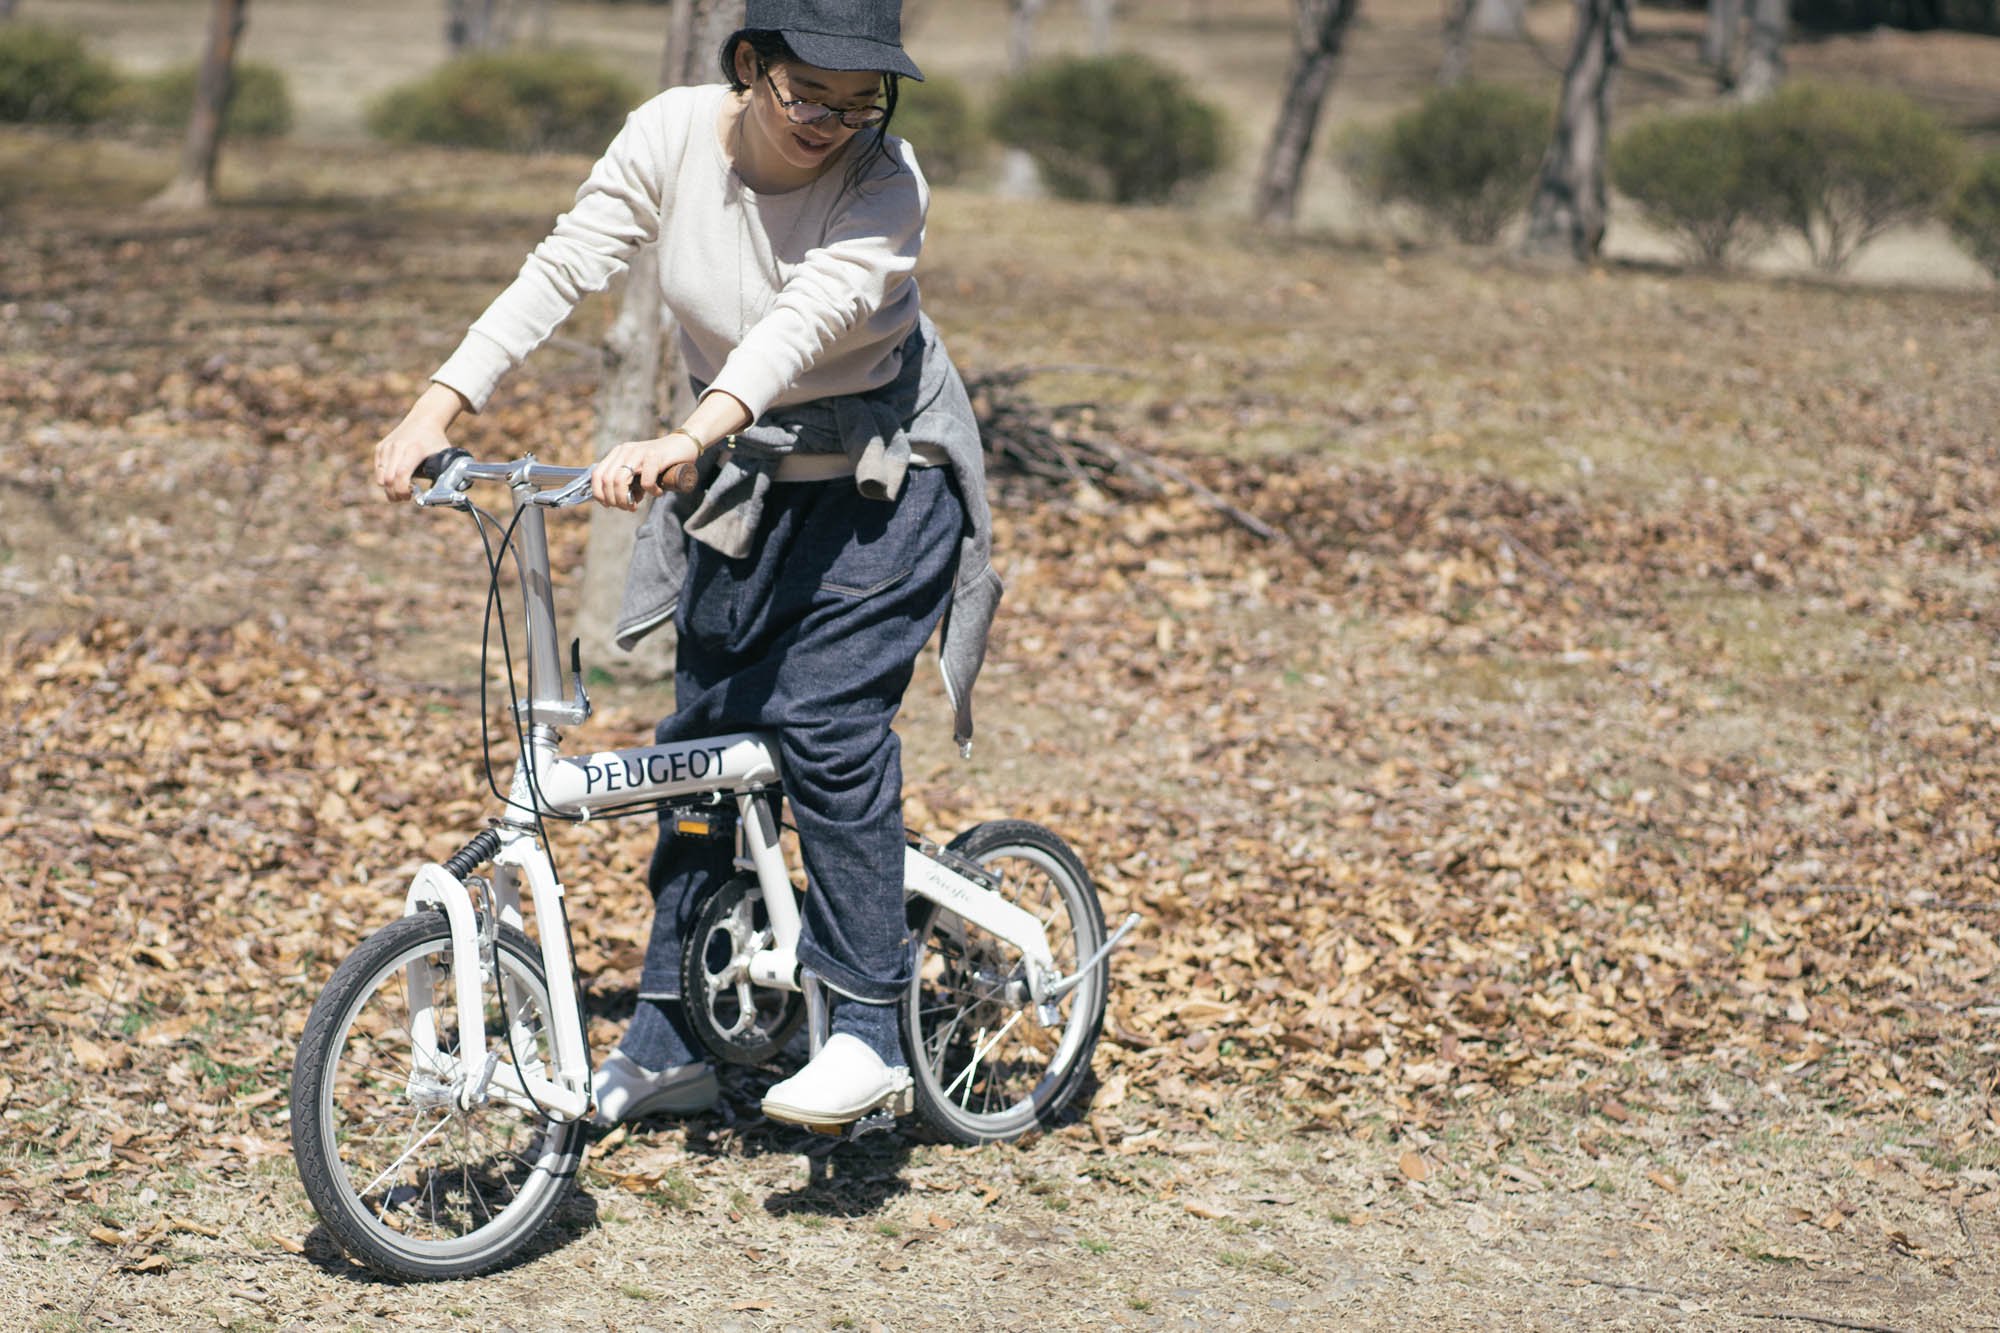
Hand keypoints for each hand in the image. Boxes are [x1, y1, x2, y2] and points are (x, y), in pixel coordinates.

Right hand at [374, 383, 466, 501]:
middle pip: (388, 479)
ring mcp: (387, 446)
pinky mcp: (380, 447)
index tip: (409, 497)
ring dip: (389, 489)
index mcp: (414, 449)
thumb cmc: (436, 441)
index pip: (402, 474)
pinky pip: (378, 470)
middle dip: (395, 494)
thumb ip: (447, 475)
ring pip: (381, 477)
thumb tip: (449, 495)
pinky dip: (385, 479)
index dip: (402, 490)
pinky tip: (396, 477)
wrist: (424, 420)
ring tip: (401, 489)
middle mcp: (397, 447)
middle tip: (405, 498)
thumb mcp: (445, 456)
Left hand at [591, 432, 701, 510]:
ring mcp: (639, 452)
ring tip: (636, 505)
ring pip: (620, 480)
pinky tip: (658, 492)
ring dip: (625, 499)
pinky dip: (651, 492)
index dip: (599, 493)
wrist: (684, 444)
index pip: (597, 474)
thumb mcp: (640, 472)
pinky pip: (646, 481)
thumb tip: (621, 502)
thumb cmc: (663, 462)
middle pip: (607, 480)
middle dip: (614, 500)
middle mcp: (626, 450)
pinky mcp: (655, 456)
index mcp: (618, 453)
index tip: (608, 505)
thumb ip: (629, 484)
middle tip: (628, 507)